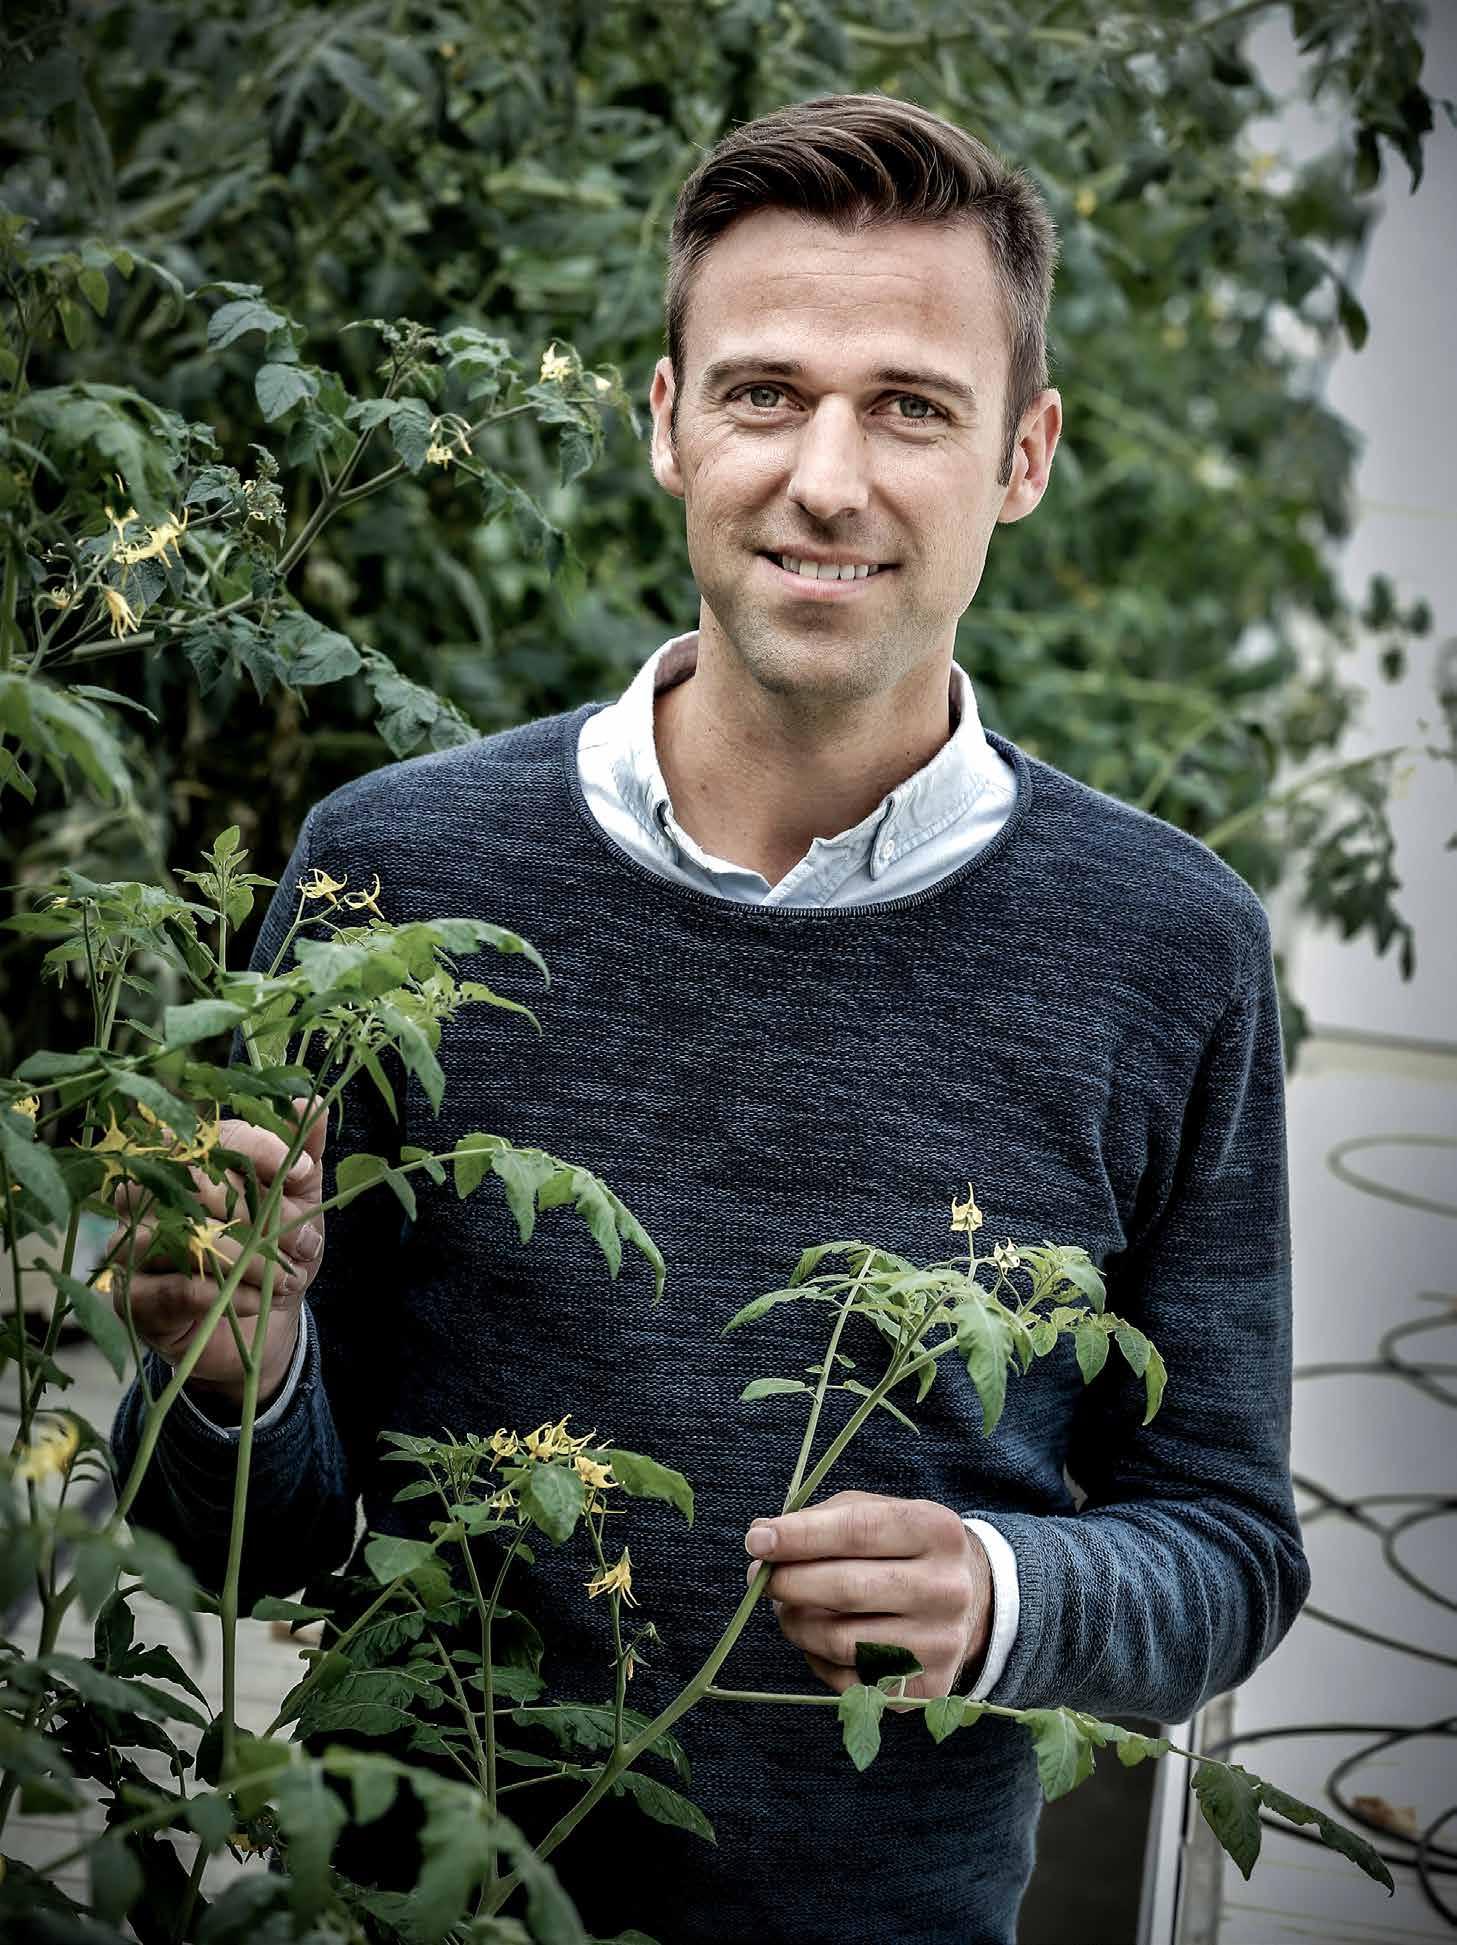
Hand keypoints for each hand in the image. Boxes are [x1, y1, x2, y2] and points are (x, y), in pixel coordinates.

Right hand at [104, 1096, 327, 1408]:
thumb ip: (303, 1154)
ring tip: (283, 1278)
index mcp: (192, 1160)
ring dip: (245, 1259)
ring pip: (182, 1235)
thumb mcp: (301, 1203)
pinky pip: (175, 1286)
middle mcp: (152, 1193)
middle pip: (193, 1184)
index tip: (305, 1171)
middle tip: (302, 1242)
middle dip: (261, 1215)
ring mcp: (133, 1241)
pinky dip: (226, 1294)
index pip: (214, 1136)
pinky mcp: (131, 1294)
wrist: (261, 1321)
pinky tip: (260, 1299)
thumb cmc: (275, 1250)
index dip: (260, 1147)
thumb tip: (309, 1102)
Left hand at [744, 1489, 991, 1703]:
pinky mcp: (927, 1688)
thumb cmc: (904, 1547)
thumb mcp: (877, 1512)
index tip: (756, 1540)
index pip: (857, 1531)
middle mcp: (947, 1588)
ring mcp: (941, 1643)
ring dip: (795, 1623)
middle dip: (788, 1582)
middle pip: (846, 1589)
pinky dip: (817, 1658)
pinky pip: (848, 1680)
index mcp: (936, 1530)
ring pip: (840, 1640)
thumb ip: (821, 1520)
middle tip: (760, 1577)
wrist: (970, 1600)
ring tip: (786, 1607)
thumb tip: (762, 1541)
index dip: (800, 1537)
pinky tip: (818, 1637)